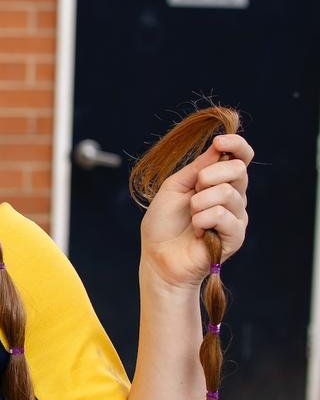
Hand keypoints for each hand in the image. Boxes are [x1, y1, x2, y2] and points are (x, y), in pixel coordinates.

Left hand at [139, 134, 252, 289]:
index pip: (240, 157)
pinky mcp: (236, 235)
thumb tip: (219, 146)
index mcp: (218, 182)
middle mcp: (232, 196)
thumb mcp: (173, 188)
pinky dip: (202, 220)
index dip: (236, 145)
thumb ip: (197, 168)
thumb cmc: (163, 224)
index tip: (220, 142)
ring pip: (227, 193)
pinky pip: (222, 215)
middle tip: (193, 191)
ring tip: (191, 217)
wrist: (159, 257)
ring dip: (199, 203)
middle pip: (238, 170)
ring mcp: (236, 216)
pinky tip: (197, 231)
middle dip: (209, 176)